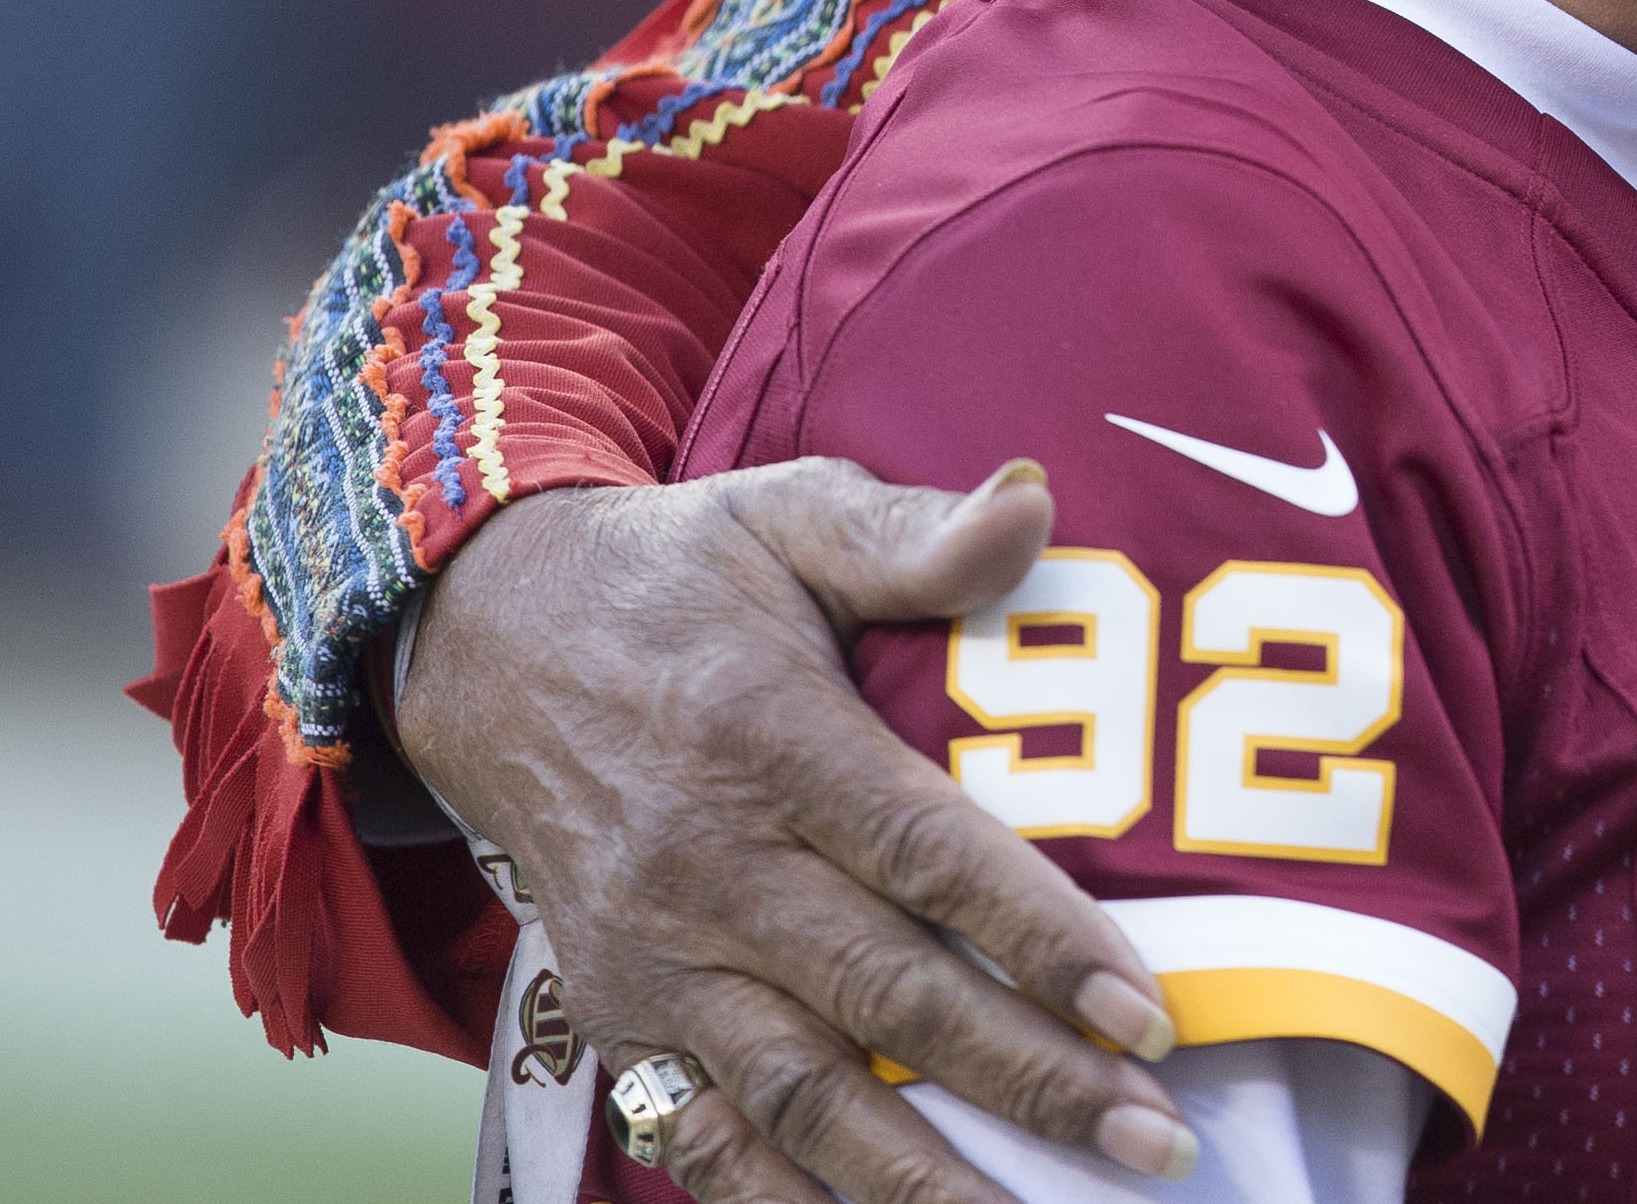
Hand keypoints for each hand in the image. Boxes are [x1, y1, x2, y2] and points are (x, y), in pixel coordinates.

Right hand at [395, 464, 1197, 1200]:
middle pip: (886, 998)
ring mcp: (653, 957)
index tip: (1147, 1011)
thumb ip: (911, 530)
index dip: (1040, 942)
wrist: (482, 641)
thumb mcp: (787, 513)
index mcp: (766, 741)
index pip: (927, 858)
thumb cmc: (678, 576)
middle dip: (1026, 1081)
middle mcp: (705, 867)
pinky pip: (698, 1133)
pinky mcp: (614, 1014)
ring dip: (921, 1177)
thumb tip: (1035, 502)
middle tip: (1154, 1140)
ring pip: (798, 1096)